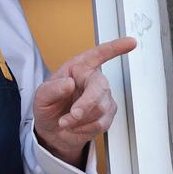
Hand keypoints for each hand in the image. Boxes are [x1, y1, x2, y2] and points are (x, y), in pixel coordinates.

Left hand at [34, 37, 136, 164]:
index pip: (97, 55)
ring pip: (100, 108)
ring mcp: (103, 98)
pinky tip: (75, 127)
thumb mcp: (41, 96)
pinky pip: (101, 123)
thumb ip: (52, 89)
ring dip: (79, 120)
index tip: (131, 42)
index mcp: (77, 69)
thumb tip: (69, 83)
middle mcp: (92, 80)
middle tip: (73, 115)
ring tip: (65, 121)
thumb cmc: (47, 107)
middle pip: (100, 87)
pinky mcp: (107, 115)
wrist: (52, 130)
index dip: (114, 48)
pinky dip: (84, 128)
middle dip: (86, 104)